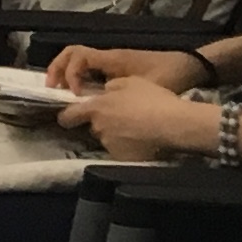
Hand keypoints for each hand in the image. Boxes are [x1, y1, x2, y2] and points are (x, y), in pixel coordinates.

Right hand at [42, 43, 205, 94]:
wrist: (191, 66)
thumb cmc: (171, 75)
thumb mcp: (148, 88)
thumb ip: (122, 98)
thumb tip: (99, 114)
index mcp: (112, 59)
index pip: (77, 57)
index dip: (69, 74)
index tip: (75, 95)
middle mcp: (108, 57)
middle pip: (71, 53)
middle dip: (57, 69)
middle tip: (52, 89)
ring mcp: (112, 61)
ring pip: (78, 60)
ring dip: (66, 73)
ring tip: (62, 94)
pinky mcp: (118, 68)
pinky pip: (90, 68)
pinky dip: (80, 78)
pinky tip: (83, 97)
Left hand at [62, 75, 212, 162]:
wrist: (174, 124)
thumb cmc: (153, 99)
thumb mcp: (131, 82)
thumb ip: (112, 87)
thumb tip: (104, 92)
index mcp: (96, 108)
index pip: (67, 116)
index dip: (67, 117)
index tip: (70, 117)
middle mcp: (99, 128)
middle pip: (93, 127)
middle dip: (103, 124)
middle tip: (121, 120)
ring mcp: (111, 145)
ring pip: (108, 139)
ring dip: (116, 135)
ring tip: (136, 131)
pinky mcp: (123, 158)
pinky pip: (121, 151)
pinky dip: (128, 148)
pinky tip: (143, 142)